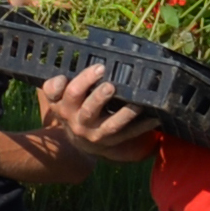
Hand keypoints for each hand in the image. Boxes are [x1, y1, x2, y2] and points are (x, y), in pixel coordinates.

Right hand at [38, 65, 154, 154]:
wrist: (78, 141)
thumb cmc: (73, 108)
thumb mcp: (60, 97)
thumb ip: (61, 83)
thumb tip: (70, 69)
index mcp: (62, 104)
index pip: (55, 93)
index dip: (60, 85)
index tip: (74, 74)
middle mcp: (76, 120)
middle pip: (86, 109)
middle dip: (99, 97)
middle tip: (110, 85)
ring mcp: (94, 132)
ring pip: (109, 125)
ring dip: (124, 114)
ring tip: (136, 103)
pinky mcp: (111, 141)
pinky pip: (129, 134)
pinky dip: (142, 126)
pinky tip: (155, 117)